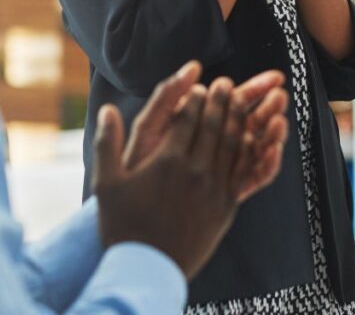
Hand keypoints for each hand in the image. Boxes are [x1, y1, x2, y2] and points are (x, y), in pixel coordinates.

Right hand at [93, 69, 288, 277]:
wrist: (147, 269)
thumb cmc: (123, 227)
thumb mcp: (106, 184)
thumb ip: (106, 143)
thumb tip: (107, 110)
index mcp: (167, 162)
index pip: (188, 119)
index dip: (195, 99)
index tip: (200, 85)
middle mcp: (195, 171)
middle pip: (213, 126)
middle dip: (220, 101)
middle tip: (224, 84)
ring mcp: (214, 189)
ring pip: (232, 144)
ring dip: (236, 119)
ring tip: (239, 102)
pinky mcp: (227, 206)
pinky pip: (242, 169)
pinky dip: (246, 149)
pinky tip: (247, 138)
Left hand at [122, 61, 286, 175]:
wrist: (133, 213)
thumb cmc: (137, 166)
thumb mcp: (149, 127)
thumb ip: (168, 96)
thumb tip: (193, 67)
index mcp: (203, 124)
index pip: (236, 101)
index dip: (256, 89)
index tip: (274, 79)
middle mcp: (217, 144)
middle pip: (252, 122)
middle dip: (270, 107)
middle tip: (281, 96)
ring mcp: (226, 167)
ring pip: (259, 147)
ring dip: (273, 134)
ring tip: (279, 123)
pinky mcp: (231, 191)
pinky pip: (255, 177)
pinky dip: (267, 165)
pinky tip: (271, 153)